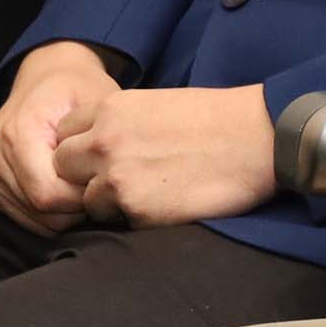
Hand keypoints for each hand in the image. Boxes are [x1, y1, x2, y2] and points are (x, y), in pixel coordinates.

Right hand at [0, 40, 116, 230]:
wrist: (44, 79)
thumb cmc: (77, 89)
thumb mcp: (97, 101)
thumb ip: (101, 139)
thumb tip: (109, 177)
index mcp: (16, 135)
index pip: (48, 195)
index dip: (84, 197)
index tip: (106, 179)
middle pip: (42, 213)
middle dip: (78, 207)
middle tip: (99, 182)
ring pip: (35, 222)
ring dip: (66, 212)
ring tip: (82, 182)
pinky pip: (25, 219)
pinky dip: (51, 213)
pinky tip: (66, 189)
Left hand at [50, 84, 279, 225]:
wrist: (262, 138)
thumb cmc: (222, 119)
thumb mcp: (160, 105)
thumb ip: (123, 123)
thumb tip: (107, 145)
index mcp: (111, 109)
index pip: (65, 133)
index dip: (83, 147)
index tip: (106, 156)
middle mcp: (104, 141)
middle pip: (63, 166)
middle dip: (85, 176)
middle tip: (120, 181)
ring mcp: (117, 176)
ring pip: (87, 200)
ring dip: (111, 202)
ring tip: (153, 194)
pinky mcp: (138, 208)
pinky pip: (120, 222)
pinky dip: (140, 218)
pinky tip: (170, 204)